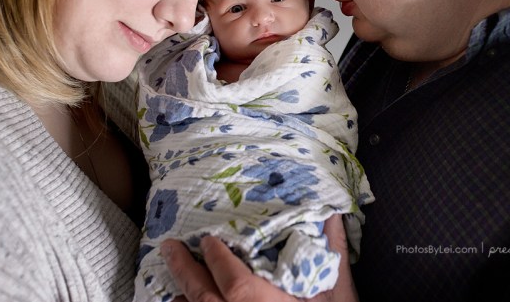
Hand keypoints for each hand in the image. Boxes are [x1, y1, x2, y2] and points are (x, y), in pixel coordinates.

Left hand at [161, 213, 357, 301]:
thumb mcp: (340, 295)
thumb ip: (333, 253)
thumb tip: (331, 214)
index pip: (234, 282)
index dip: (216, 259)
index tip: (207, 240)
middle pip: (203, 297)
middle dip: (184, 270)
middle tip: (169, 247)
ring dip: (183, 297)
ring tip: (173, 277)